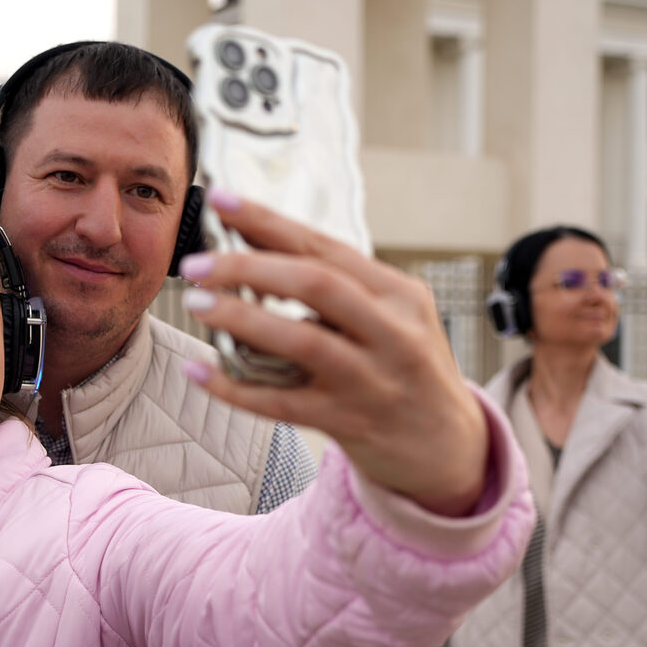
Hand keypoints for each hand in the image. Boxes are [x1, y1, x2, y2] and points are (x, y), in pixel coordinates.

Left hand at [177, 190, 488, 516]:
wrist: (451, 446)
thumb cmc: (407, 371)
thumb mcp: (395, 318)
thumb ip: (342, 289)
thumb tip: (255, 249)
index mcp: (400, 294)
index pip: (326, 246)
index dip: (269, 222)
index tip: (221, 199)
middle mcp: (393, 332)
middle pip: (316, 285)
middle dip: (249, 267)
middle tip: (196, 264)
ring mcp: (373, 381)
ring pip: (302, 341)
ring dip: (242, 319)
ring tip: (196, 303)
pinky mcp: (350, 423)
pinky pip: (283, 404)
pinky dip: (237, 388)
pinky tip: (201, 370)